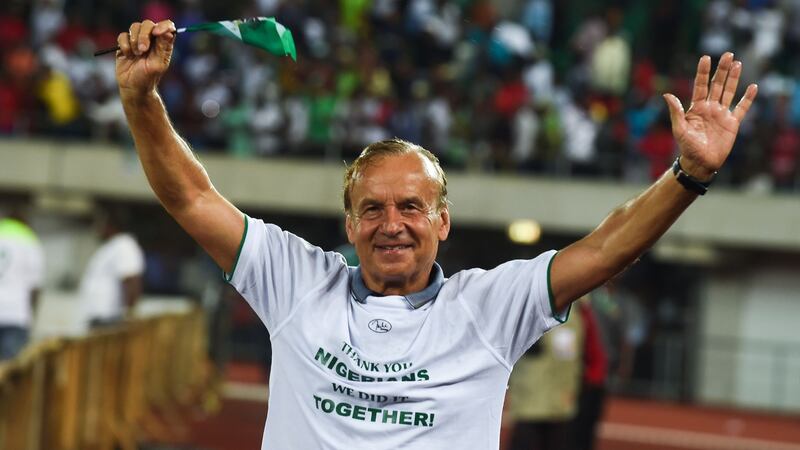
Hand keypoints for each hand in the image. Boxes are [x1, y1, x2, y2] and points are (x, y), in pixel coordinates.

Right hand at [116, 20, 175, 98]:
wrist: (133, 87)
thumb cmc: (148, 78)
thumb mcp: (157, 64)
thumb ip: (162, 48)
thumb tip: (169, 32)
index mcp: (163, 43)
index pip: (167, 26)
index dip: (163, 26)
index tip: (157, 33)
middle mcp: (152, 39)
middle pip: (148, 24)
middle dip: (144, 36)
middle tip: (142, 50)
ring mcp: (138, 40)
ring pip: (135, 27)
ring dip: (134, 41)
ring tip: (136, 55)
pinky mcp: (125, 44)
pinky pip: (123, 35)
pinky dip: (125, 45)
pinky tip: (128, 55)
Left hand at [663, 52, 757, 179]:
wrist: (700, 163)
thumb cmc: (687, 147)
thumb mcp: (679, 129)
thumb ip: (676, 112)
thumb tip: (667, 95)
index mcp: (696, 107)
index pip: (701, 85)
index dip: (703, 72)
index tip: (705, 58)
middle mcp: (710, 108)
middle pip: (717, 85)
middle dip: (722, 70)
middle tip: (727, 54)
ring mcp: (721, 114)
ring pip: (729, 92)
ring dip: (733, 78)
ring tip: (737, 63)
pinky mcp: (732, 123)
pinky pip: (742, 108)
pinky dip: (748, 98)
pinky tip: (753, 87)